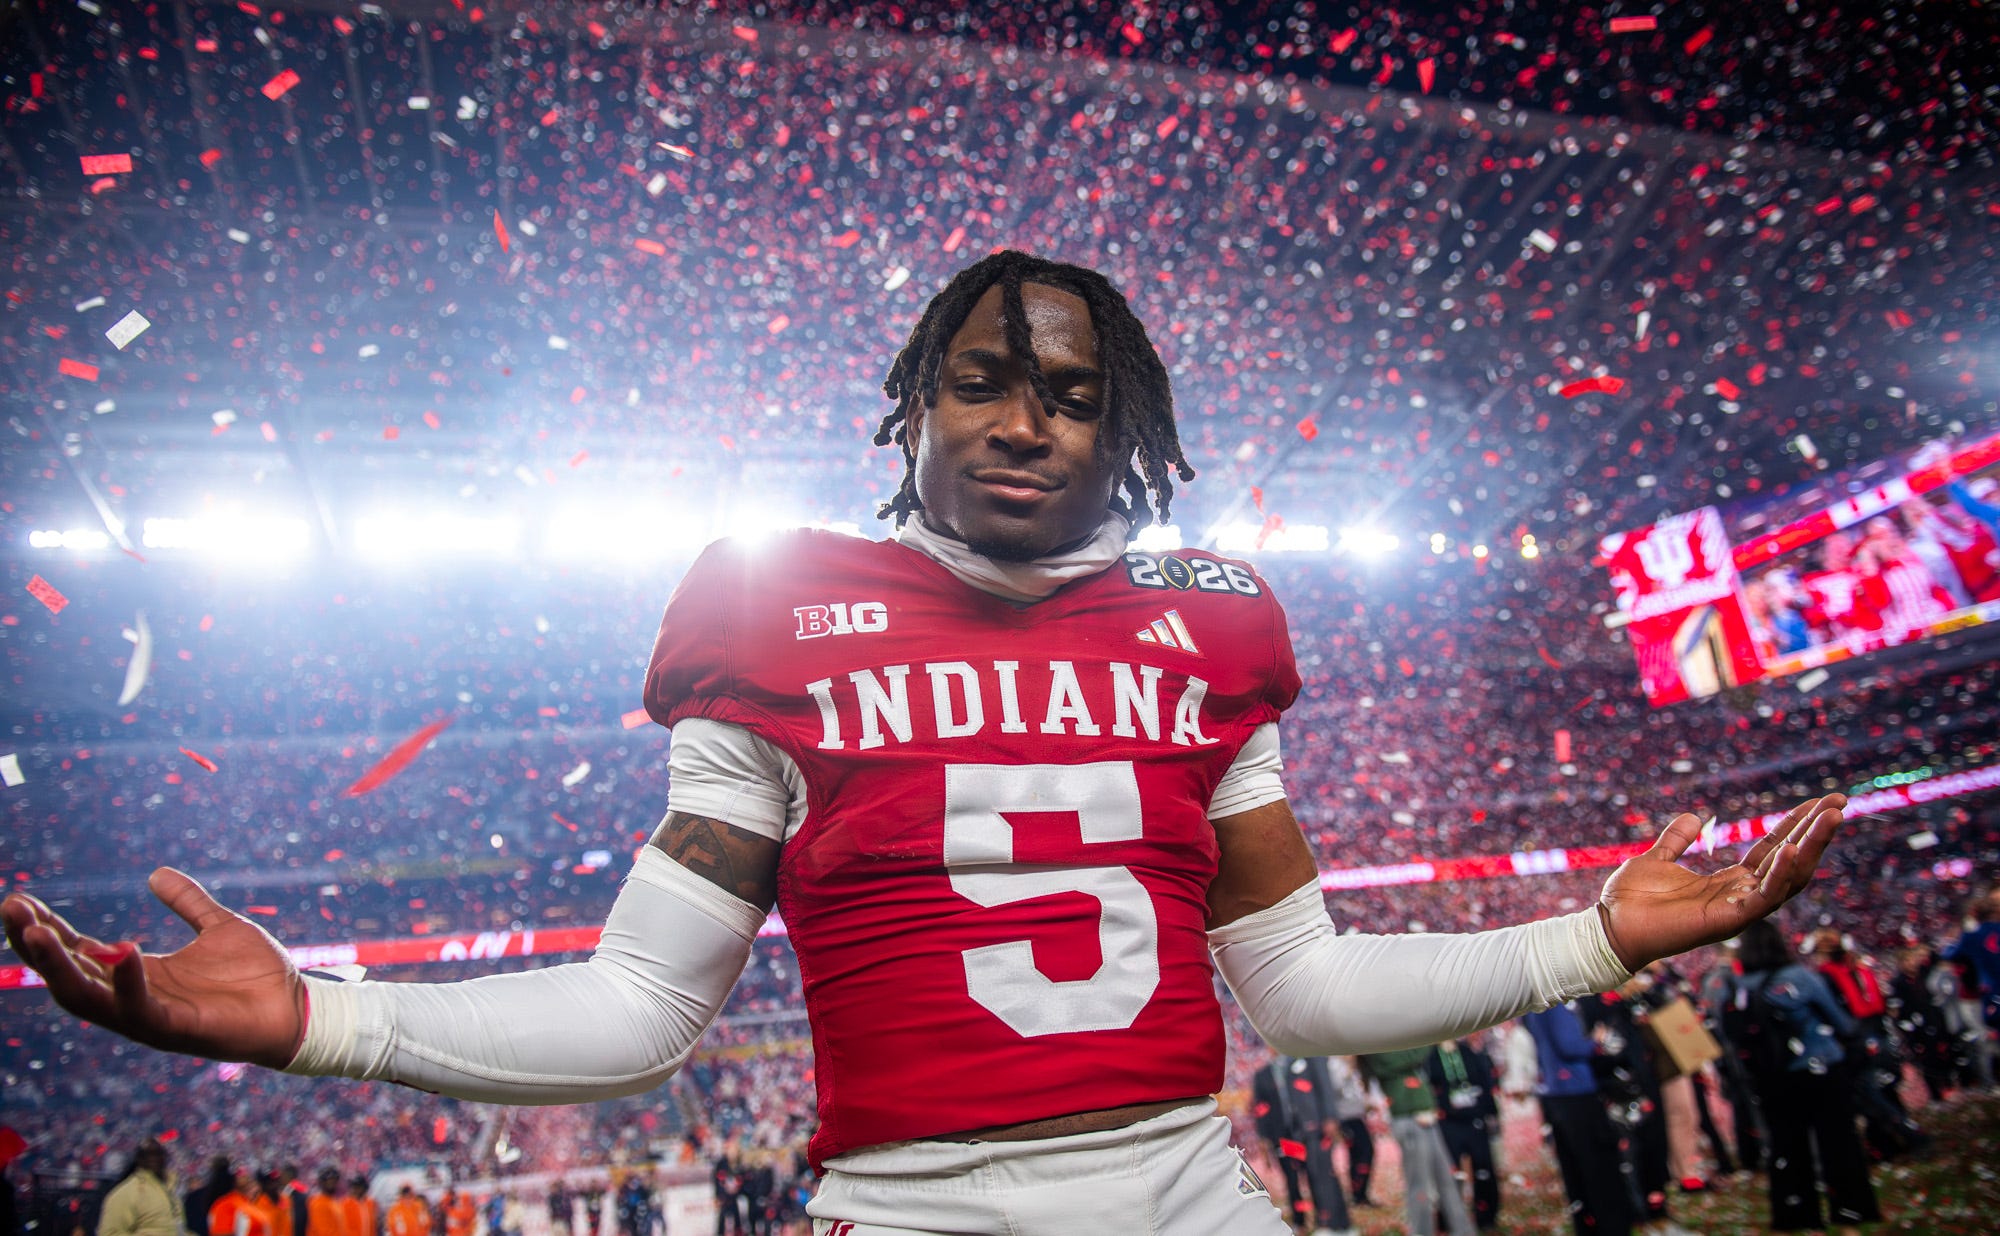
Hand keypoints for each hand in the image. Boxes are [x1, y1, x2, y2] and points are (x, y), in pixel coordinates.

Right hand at [1, 868, 305, 1067]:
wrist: (296, 1008)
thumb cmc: (257, 975)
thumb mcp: (217, 926)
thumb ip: (187, 902)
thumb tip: (155, 874)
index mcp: (138, 974)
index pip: (78, 952)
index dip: (47, 929)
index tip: (20, 900)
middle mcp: (135, 998)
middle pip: (68, 976)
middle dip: (36, 945)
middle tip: (12, 909)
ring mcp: (152, 1017)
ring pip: (87, 998)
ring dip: (59, 967)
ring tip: (36, 931)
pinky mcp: (177, 1030)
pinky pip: (141, 1010)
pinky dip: (128, 983)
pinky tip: (122, 950)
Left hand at [1596, 794, 1845, 971]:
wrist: (1609, 927)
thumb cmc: (1631, 900)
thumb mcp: (1658, 859)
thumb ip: (1677, 840)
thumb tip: (1696, 818)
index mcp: (1729, 882)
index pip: (1773, 849)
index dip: (1795, 826)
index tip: (1819, 803)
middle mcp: (1741, 896)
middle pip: (1791, 861)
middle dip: (1816, 832)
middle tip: (1839, 803)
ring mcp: (1738, 909)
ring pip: (1788, 878)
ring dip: (1811, 847)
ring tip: (1830, 819)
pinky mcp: (1728, 921)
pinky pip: (1764, 898)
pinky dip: (1779, 875)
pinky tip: (1791, 850)